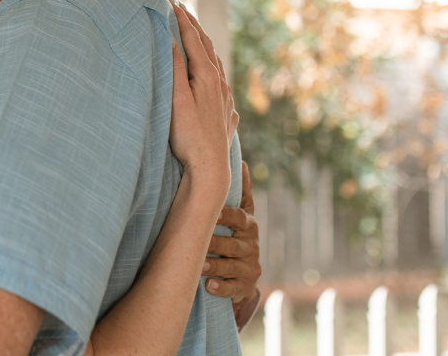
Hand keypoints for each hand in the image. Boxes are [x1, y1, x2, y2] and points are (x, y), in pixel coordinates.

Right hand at [168, 1, 235, 185]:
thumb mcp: (176, 99)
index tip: (171, 1)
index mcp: (206, 75)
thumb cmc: (188, 135)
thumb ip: (173, 67)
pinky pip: (220, 82)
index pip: (192, 39)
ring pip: (215, 64)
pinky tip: (210, 75)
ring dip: (203, 46)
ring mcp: (225, 98)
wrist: (210, 169)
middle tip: (181, 9)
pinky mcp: (226, 113)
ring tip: (193, 35)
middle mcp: (220, 83)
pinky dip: (211, 68)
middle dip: (193, 26)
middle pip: (206, 47)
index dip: (181, 19)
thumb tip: (169, 37)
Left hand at [203, 162, 261, 303]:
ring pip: (230, 266)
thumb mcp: (239, 214)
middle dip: (214, 243)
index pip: (239, 216)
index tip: (211, 212)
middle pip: (232, 243)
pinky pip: (232, 288)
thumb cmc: (233, 235)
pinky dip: (220, 287)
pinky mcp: (245, 286)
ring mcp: (250, 267)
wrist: (242, 274)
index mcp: (248, 224)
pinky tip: (208, 286)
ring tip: (198, 264)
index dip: (226, 214)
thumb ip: (239, 192)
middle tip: (196, 243)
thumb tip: (240, 160)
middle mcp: (251, 245)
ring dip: (214, 265)